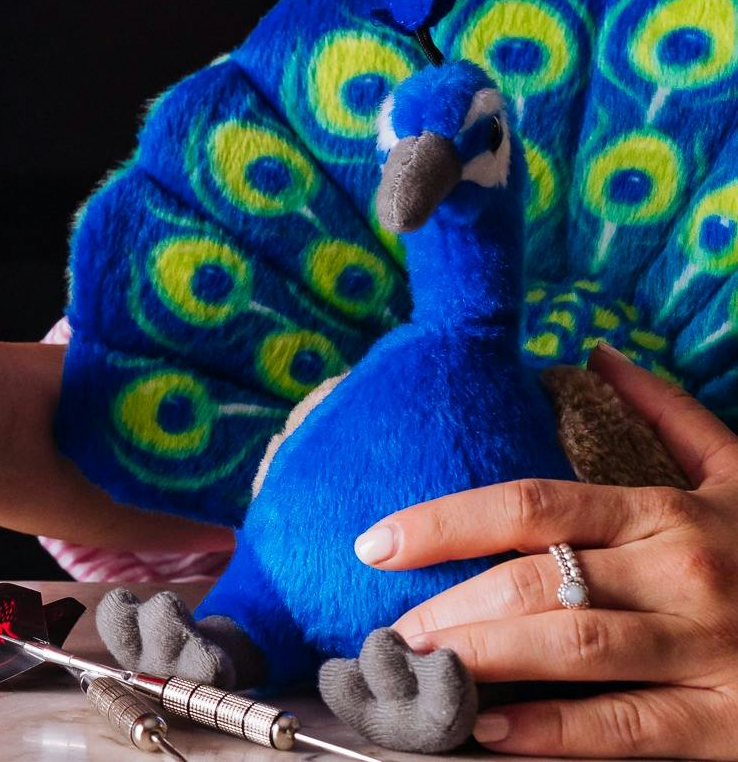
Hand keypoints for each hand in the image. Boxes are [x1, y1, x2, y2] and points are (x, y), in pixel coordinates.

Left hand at [358, 344, 737, 757]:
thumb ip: (666, 416)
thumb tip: (600, 354)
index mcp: (668, 514)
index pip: (531, 505)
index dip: (444, 521)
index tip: (375, 542)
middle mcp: (681, 575)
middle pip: (537, 581)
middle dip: (449, 606)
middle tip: (386, 629)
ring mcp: (705, 649)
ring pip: (571, 648)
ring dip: (481, 660)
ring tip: (418, 671)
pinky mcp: (726, 722)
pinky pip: (626, 727)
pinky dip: (552, 731)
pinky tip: (491, 729)